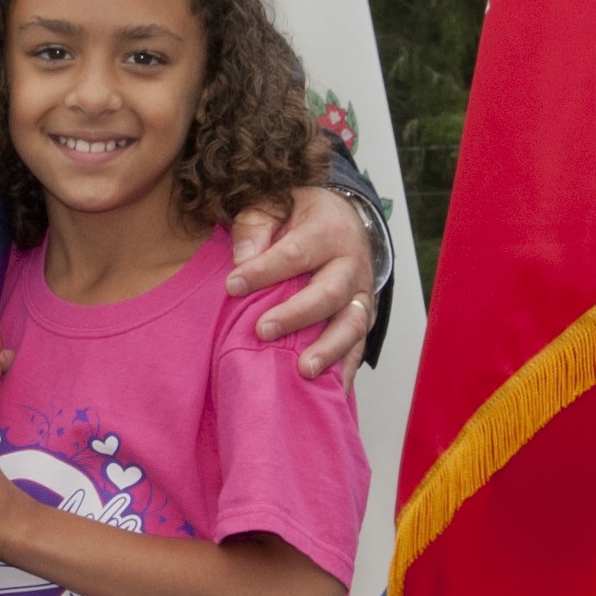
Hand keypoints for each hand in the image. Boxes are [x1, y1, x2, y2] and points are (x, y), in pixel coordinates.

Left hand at [228, 186, 375, 376]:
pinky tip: (329, 392)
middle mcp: (352, 264)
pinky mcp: (362, 317)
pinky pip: (358, 346)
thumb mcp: (274, 204)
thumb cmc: (300, 214)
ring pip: (352, 324)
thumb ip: (255, 226)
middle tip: (263, 330)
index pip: (295, 253)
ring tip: (303, 370)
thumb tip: (243, 259)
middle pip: (329, 293)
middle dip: (297, 315)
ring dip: (328, 349)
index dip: (264, 270)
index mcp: (329, 231)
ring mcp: (361, 294)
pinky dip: (345, 369)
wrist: (343, 219)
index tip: (233, 286)